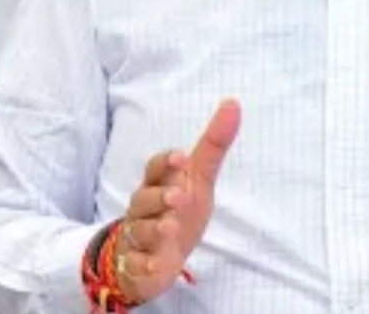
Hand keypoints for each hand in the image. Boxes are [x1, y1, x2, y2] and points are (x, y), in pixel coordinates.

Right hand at [115, 99, 241, 303]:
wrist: (157, 253)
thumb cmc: (178, 208)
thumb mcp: (199, 178)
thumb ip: (214, 145)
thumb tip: (233, 103)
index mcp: (158, 183)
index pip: (155, 168)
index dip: (166, 163)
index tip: (181, 158)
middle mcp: (144, 207)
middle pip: (145, 198)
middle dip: (160, 197)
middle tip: (178, 197)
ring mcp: (138, 236)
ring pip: (140, 230)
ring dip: (153, 229)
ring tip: (169, 228)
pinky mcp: (136, 263)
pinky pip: (135, 264)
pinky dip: (143, 265)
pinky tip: (154, 264)